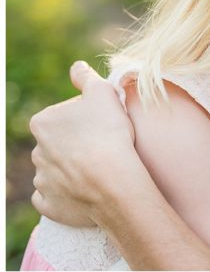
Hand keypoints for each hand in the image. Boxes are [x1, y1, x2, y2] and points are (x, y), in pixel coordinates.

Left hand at [29, 61, 135, 225]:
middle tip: (103, 145)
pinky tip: (83, 189)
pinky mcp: (48, 204)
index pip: (63, 115)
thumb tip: (76, 67)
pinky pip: (53, 196)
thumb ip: (86, 78)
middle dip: (75, 144)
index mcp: (43, 122)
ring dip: (70, 169)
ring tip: (98, 168)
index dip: (86, 118)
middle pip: (58, 143)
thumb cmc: (107, 132)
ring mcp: (41, 180)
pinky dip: (65, 193)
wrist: (112, 180)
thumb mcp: (102, 93)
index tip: (103, 123)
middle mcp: (35, 151)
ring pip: (54, 169)